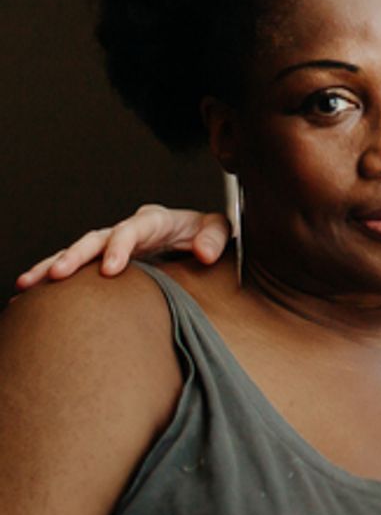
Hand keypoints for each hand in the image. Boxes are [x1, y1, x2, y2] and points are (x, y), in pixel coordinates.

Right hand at [14, 206, 229, 290]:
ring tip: (28, 284)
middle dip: (76, 256)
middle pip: (96, 238)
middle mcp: (129, 230)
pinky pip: (77, 269)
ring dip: (54, 266)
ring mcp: (113, 246)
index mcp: (155, 220)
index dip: (120, 246)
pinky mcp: (104, 261)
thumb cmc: (205, 234)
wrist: (197, 239)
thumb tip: (204, 252)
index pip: (134, 229)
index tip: (110, 269)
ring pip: (78, 252)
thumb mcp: (217, 229)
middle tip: (57, 275)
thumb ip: (215, 237)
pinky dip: (53, 279)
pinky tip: (30, 293)